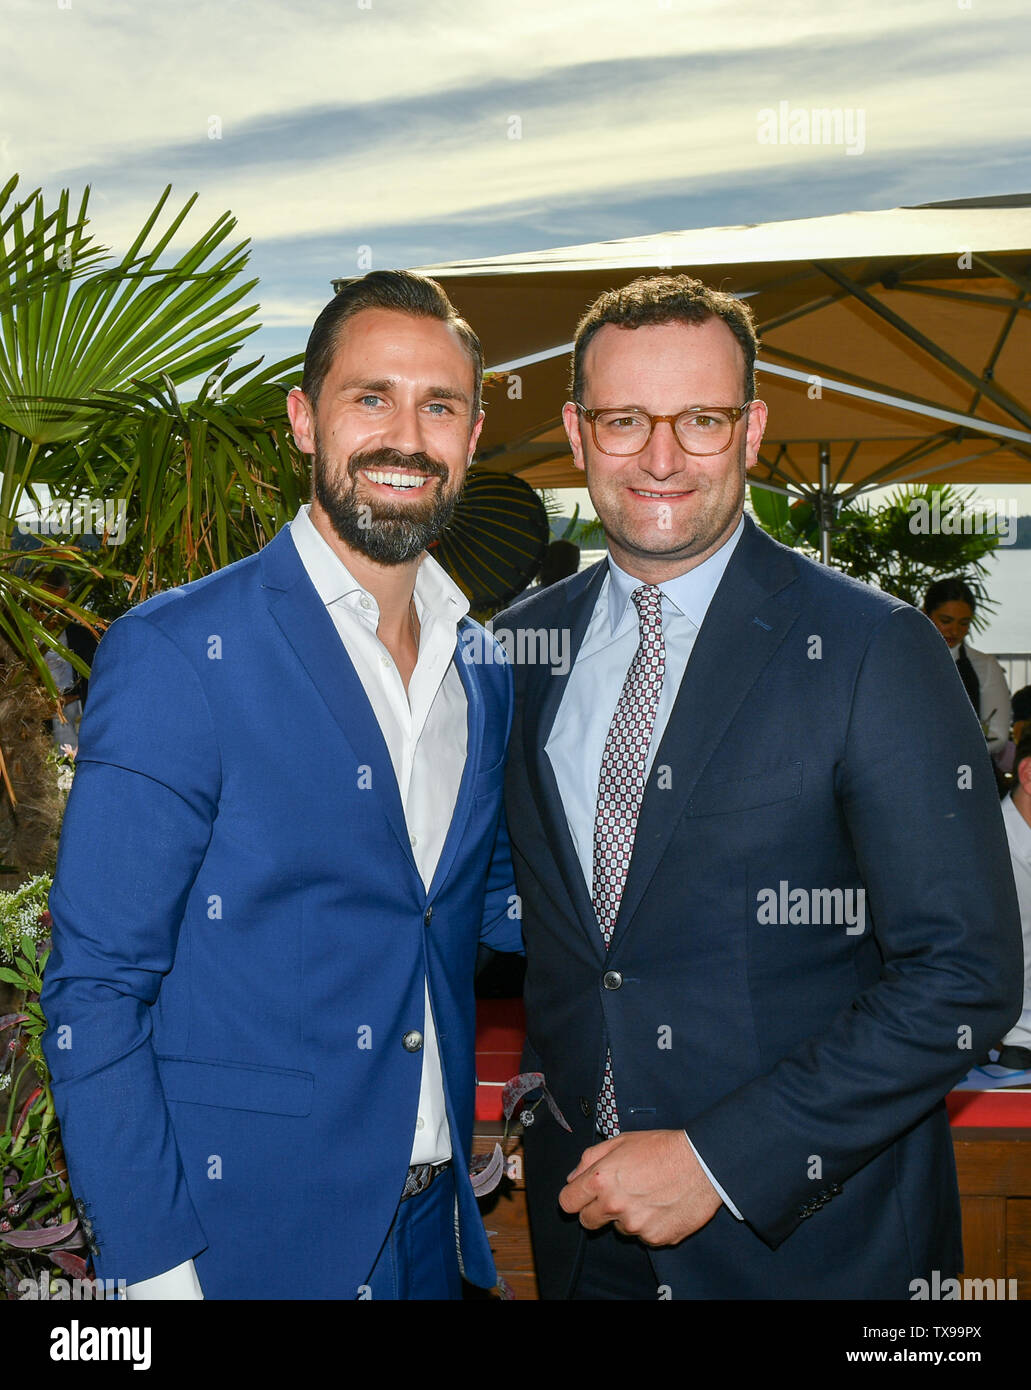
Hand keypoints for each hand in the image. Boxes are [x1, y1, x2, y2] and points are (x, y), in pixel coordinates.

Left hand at [559, 1129, 721, 1245]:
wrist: (702, 1163)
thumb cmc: (662, 1148)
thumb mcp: (621, 1141)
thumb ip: (590, 1158)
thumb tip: (573, 1178)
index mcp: (601, 1180)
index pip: (568, 1202)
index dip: (574, 1197)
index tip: (582, 1195)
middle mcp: (614, 1206)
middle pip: (587, 1222)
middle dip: (596, 1210)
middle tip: (616, 1195)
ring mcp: (635, 1226)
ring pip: (619, 1228)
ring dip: (626, 1216)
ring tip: (647, 1194)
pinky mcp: (656, 1238)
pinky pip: (643, 1236)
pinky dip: (649, 1224)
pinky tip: (661, 1205)